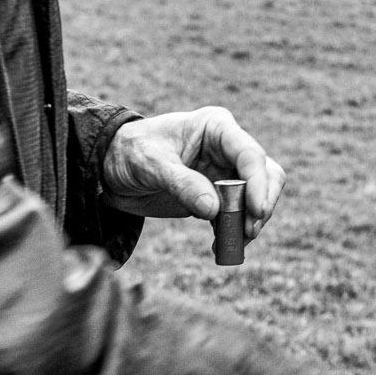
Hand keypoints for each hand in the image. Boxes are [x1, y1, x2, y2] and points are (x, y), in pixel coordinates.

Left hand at [101, 105, 286, 239]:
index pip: (250, 153)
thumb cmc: (129, 153)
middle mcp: (227, 147)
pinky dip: (234, 231)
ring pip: (257, 196)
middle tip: (247, 232)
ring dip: (250, 221)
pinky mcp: (218, 194)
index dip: (258, 183)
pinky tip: (219, 247)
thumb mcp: (150, 164)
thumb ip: (182, 184)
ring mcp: (225, 171)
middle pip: (265, 174)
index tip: (256, 211)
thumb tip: (215, 210)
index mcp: (216, 127)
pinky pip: (239, 214)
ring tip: (231, 244)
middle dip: (260, 204)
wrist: (110, 169)